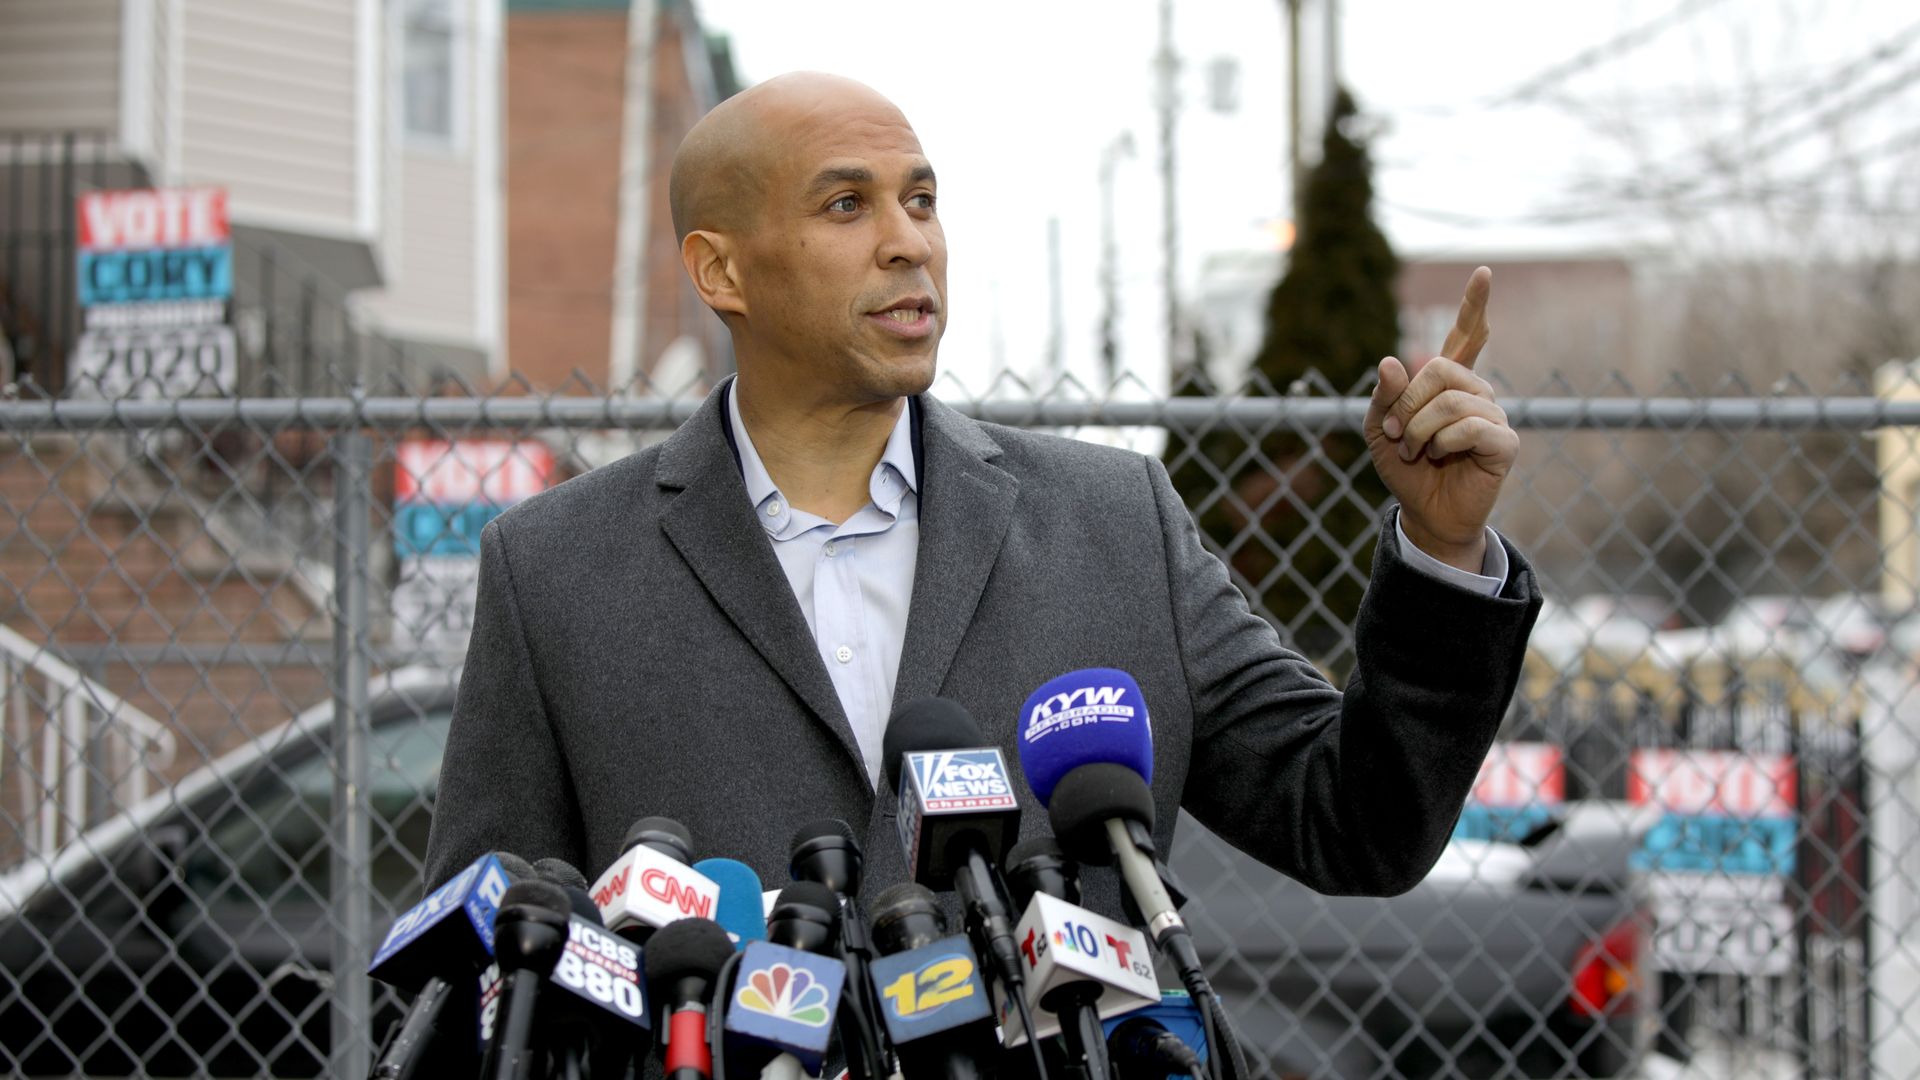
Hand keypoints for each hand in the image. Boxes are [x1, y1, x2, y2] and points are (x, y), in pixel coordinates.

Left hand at [1363, 266, 1515, 572]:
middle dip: (1407, 403)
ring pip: (1450, 401)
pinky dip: (1443, 442)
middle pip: (1440, 369)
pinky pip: (1470, 426)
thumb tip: (1392, 361)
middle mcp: (1476, 392)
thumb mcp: (1378, 430)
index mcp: (1448, 384)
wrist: (1424, 514)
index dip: (1474, 305)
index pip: (1466, 336)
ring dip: (1419, 430)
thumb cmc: (1405, 469)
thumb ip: (1384, 396)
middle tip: (1396, 433)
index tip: (1482, 272)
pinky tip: (1441, 457)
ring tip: (1417, 452)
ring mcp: (1494, 415)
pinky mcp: (1505, 442)